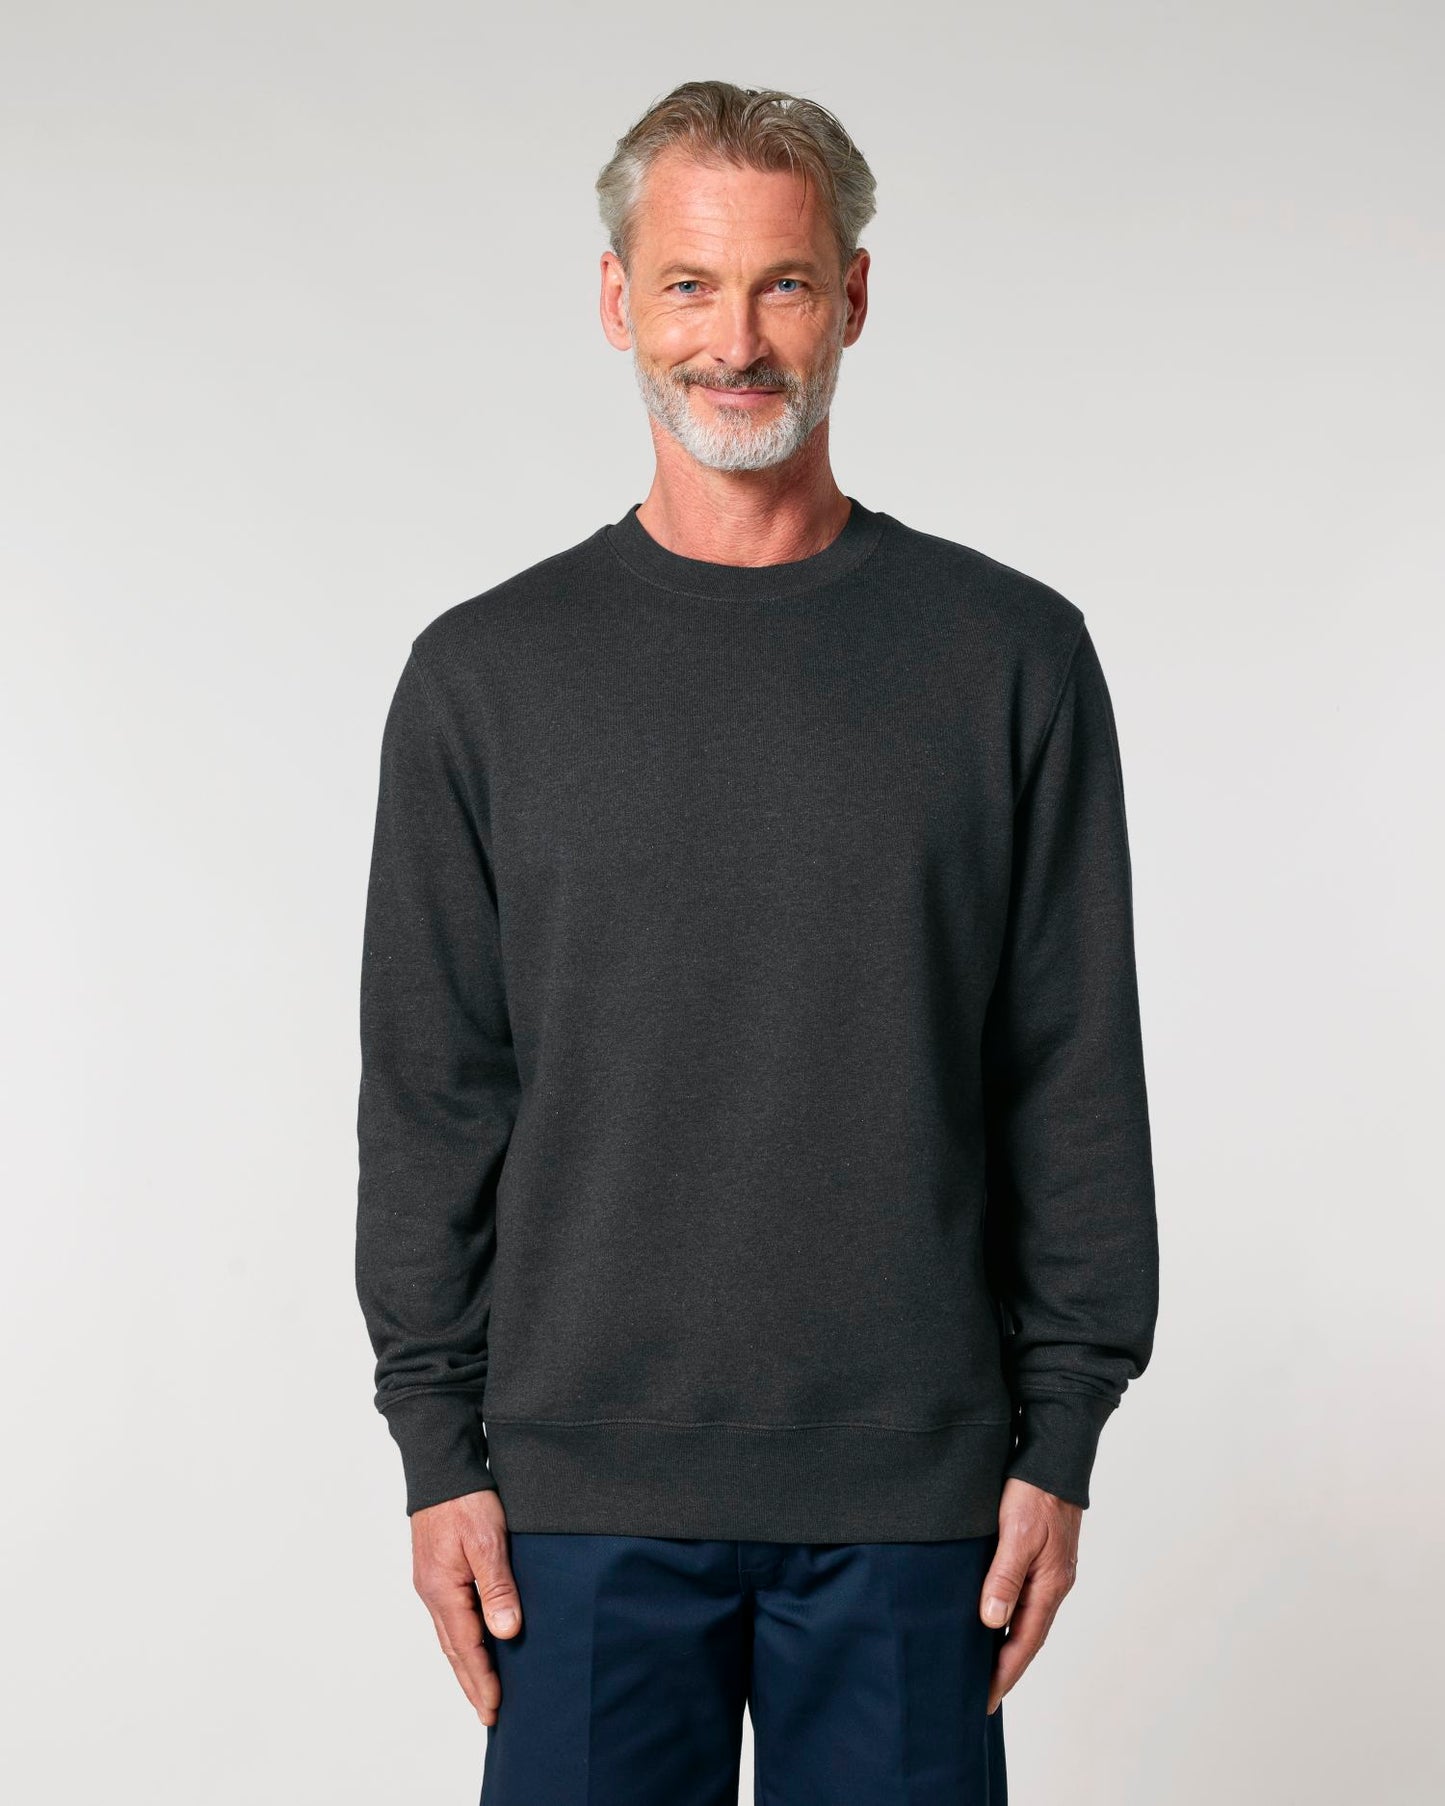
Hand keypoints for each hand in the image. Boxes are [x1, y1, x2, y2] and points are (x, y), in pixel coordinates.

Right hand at [410, 1487, 522, 1726]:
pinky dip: (462, 1639)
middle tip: (489, 1716)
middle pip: (453, 1649)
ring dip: (467, 1664)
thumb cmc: (466, 1499)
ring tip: (482, 1690)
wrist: (441, 1466)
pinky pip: (450, 1616)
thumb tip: (506, 1634)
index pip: (466, 1647)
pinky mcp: (436, 1570)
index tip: (495, 1710)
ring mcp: (431, 1581)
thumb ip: (496, 1588)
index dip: (482, 1680)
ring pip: (450, 1634)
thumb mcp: (487, 1541)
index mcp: (442, 1589)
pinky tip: (475, 1643)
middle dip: (471, 1683)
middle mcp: (432, 1591)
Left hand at [979, 1476, 1081, 1713]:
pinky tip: (996, 1618)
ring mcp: (1051, 1571)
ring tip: (985, 1665)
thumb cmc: (1034, 1493)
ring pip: (1028, 1618)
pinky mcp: (1043, 1557)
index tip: (985, 1699)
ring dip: (1009, 1644)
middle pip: (1029, 1637)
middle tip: (982, 1694)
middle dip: (1007, 1667)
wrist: (1055, 1457)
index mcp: (1049, 1585)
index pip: (1025, 1642)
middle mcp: (1053, 1584)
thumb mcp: (1016, 1534)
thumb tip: (993, 1623)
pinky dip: (1012, 1617)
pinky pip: (1026, 1598)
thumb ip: (1004, 1577)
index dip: (1004, 1673)